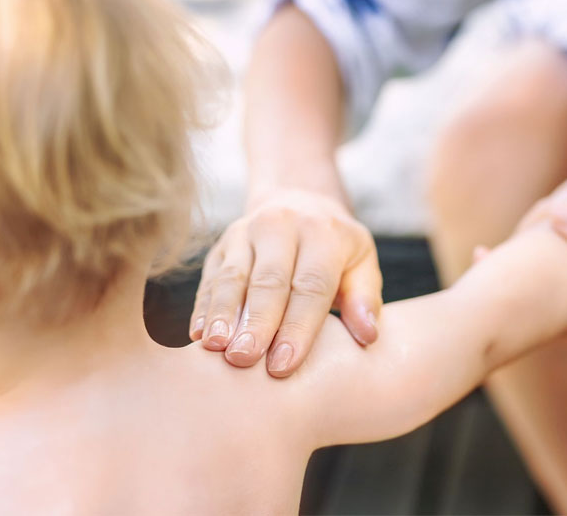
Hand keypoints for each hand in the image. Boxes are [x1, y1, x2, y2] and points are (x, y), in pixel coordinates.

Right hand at [190, 189, 382, 373]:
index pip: (310, 285)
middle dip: (257, 323)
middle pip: (268, 281)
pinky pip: (210, 277)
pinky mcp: (221, 245)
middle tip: (246, 360)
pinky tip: (199, 335)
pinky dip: (205, 307)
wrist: (299, 202)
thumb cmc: (336, 248)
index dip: (297, 327)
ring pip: (233, 277)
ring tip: (217, 349)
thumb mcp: (362, 263)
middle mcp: (281, 227)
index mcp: (322, 234)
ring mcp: (245, 233)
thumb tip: (367, 336)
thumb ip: (365, 298)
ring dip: (223, 315)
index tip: (285, 365)